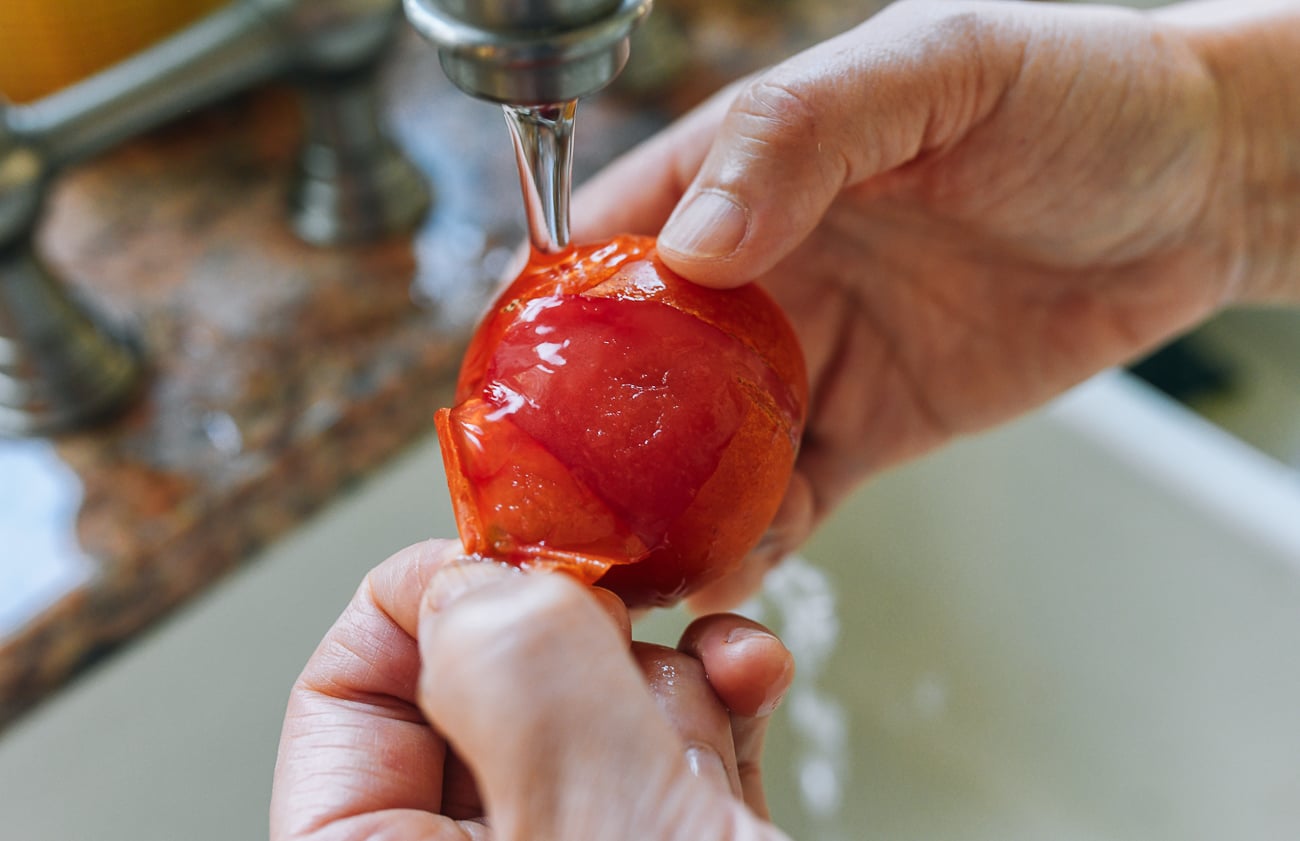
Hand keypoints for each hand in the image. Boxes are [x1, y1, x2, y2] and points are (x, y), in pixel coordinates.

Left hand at [270, 540, 794, 839]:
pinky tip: (750, 673)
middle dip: (575, 625)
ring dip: (666, 657)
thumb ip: (523, 685)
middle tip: (620, 608)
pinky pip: (677, 733)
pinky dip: (720, 689)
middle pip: (484, 678)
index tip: (516, 548)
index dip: (422, 597)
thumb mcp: (596, 831)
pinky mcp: (674, 836)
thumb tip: (484, 579)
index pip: (343, 701)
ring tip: (713, 665)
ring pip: (594, 694)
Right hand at [573, 0, 1299, 610]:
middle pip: (632, 365)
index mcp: (743, 172)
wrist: (1196, 188)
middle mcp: (755, 270)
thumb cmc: (1075, 95)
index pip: (608, 241)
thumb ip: (799, 135)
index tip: (504, 389)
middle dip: (580, 439)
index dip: (546, 312)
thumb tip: (694, 246)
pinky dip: (748, 540)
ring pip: (697, 446)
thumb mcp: (934, 70)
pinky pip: (785, 496)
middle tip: (545, 513)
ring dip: (656, 507)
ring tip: (619, 569)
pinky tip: (721, 574)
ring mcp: (804, 356)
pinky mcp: (861, 428)